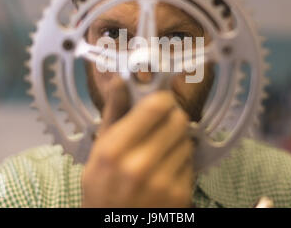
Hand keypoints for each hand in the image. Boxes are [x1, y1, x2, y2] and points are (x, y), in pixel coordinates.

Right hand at [81, 76, 193, 206]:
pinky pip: (191, 162)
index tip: (159, 102)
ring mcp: (162, 183)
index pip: (156, 107)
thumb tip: (119, 78)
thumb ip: (113, 112)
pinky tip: (166, 170)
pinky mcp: (180, 195)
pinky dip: (182, 162)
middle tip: (163, 125)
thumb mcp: (99, 149)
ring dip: (178, 141)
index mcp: (114, 150)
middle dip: (172, 118)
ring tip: (161, 152)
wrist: (114, 226)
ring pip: (187, 140)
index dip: (162, 100)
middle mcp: (139, 166)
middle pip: (178, 120)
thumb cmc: (103, 185)